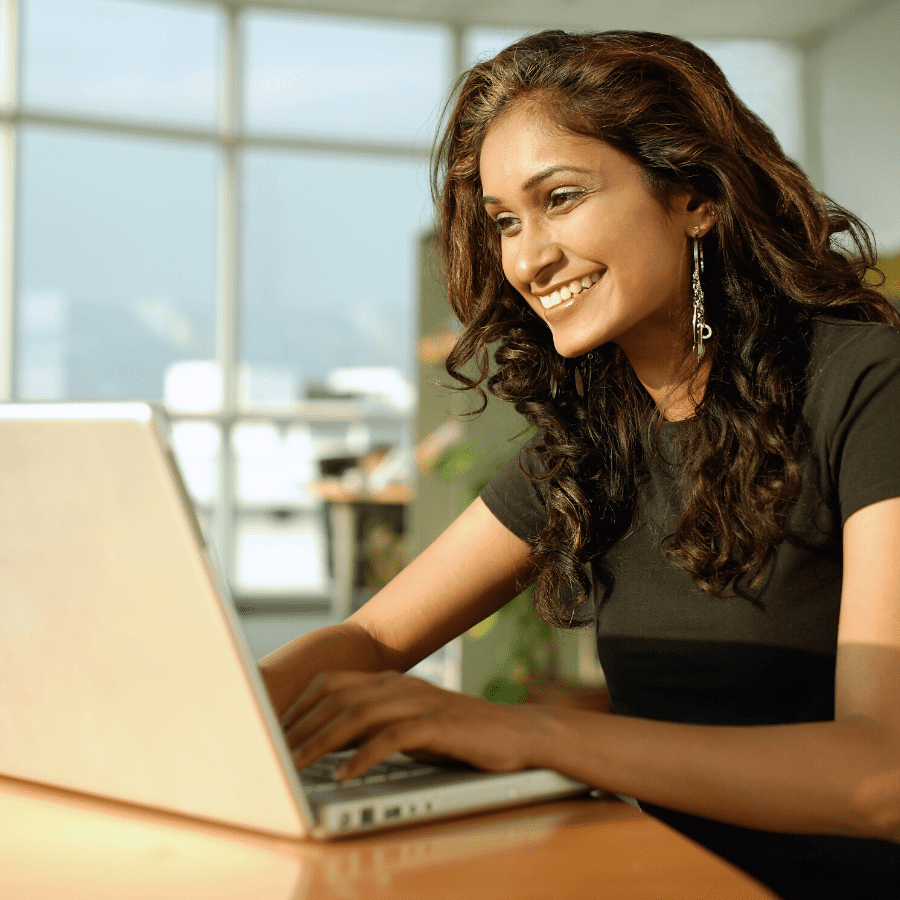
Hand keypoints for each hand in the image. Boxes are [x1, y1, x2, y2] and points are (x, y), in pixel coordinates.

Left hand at [283, 670, 551, 780]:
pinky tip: (344, 775)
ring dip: (322, 741)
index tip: (277, 732)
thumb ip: (376, 725)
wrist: (515, 732)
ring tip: (298, 763)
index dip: (301, 706)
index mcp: (391, 681)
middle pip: (338, 697)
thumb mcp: (410, 724)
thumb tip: (330, 742)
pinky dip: (362, 757)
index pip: (333, 682)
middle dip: (302, 725)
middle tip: (276, 753)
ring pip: (358, 714)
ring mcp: (420, 702)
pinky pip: (391, 738)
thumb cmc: (459, 734)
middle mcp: (401, 686)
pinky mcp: (438, 725)